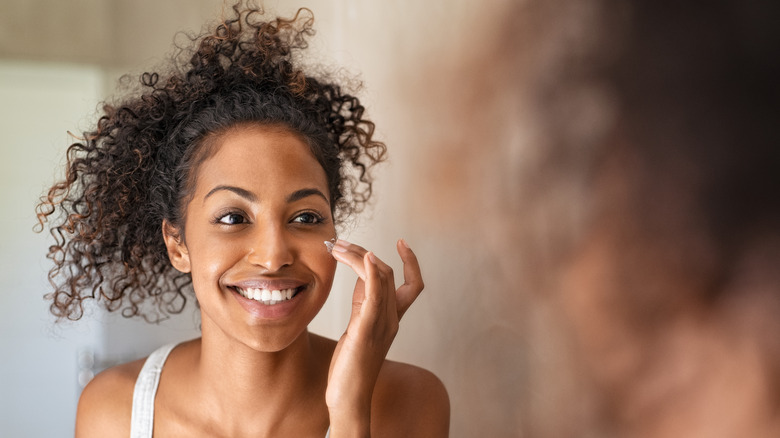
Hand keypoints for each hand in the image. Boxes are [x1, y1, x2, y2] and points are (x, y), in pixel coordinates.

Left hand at [325, 239, 423, 434]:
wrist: (348, 397)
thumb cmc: (351, 365)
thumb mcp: (358, 327)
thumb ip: (363, 302)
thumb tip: (360, 276)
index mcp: (392, 319)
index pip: (413, 284)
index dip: (411, 262)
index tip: (401, 241)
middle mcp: (392, 319)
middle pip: (388, 273)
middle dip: (364, 252)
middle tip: (340, 243)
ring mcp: (381, 324)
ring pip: (380, 278)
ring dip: (360, 256)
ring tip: (338, 247)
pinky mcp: (366, 330)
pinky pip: (375, 295)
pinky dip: (371, 272)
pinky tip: (365, 257)